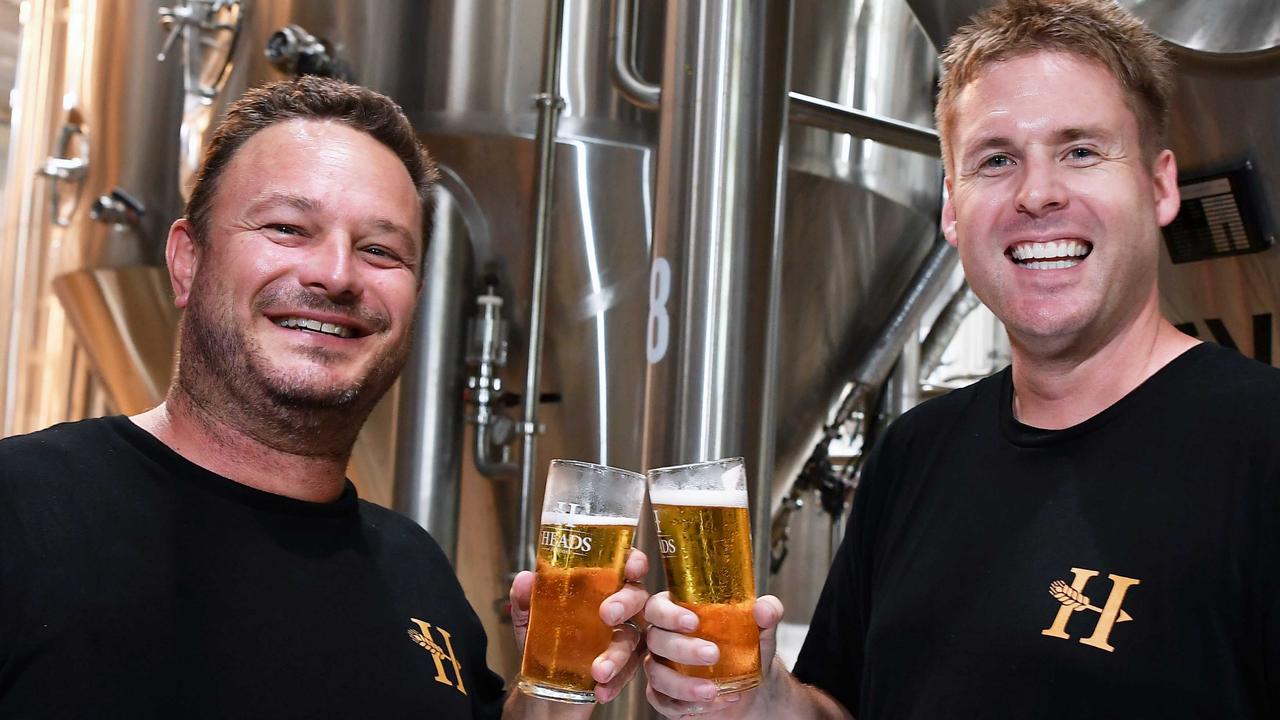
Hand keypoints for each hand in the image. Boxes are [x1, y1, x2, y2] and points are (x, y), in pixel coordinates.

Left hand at [509, 548, 649, 703]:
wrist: (544, 683)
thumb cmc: (545, 638)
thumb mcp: (529, 617)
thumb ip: (525, 598)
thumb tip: (525, 579)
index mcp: (601, 586)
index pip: (625, 565)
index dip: (633, 561)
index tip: (629, 567)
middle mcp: (619, 607)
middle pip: (637, 596)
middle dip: (626, 602)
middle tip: (607, 614)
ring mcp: (624, 637)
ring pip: (634, 638)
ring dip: (618, 654)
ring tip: (599, 670)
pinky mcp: (625, 665)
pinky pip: (629, 671)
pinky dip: (616, 681)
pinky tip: (601, 688)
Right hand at [643, 592, 784, 717]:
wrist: (751, 684)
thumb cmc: (746, 647)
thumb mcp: (761, 628)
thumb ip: (768, 612)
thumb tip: (764, 609)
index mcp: (677, 613)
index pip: (657, 607)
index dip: (668, 614)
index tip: (693, 621)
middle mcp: (663, 639)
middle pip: (656, 640)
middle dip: (682, 648)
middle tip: (713, 654)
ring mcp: (661, 669)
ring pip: (657, 675)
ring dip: (683, 685)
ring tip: (713, 690)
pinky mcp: (665, 696)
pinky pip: (665, 702)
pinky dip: (689, 704)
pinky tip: (713, 701)